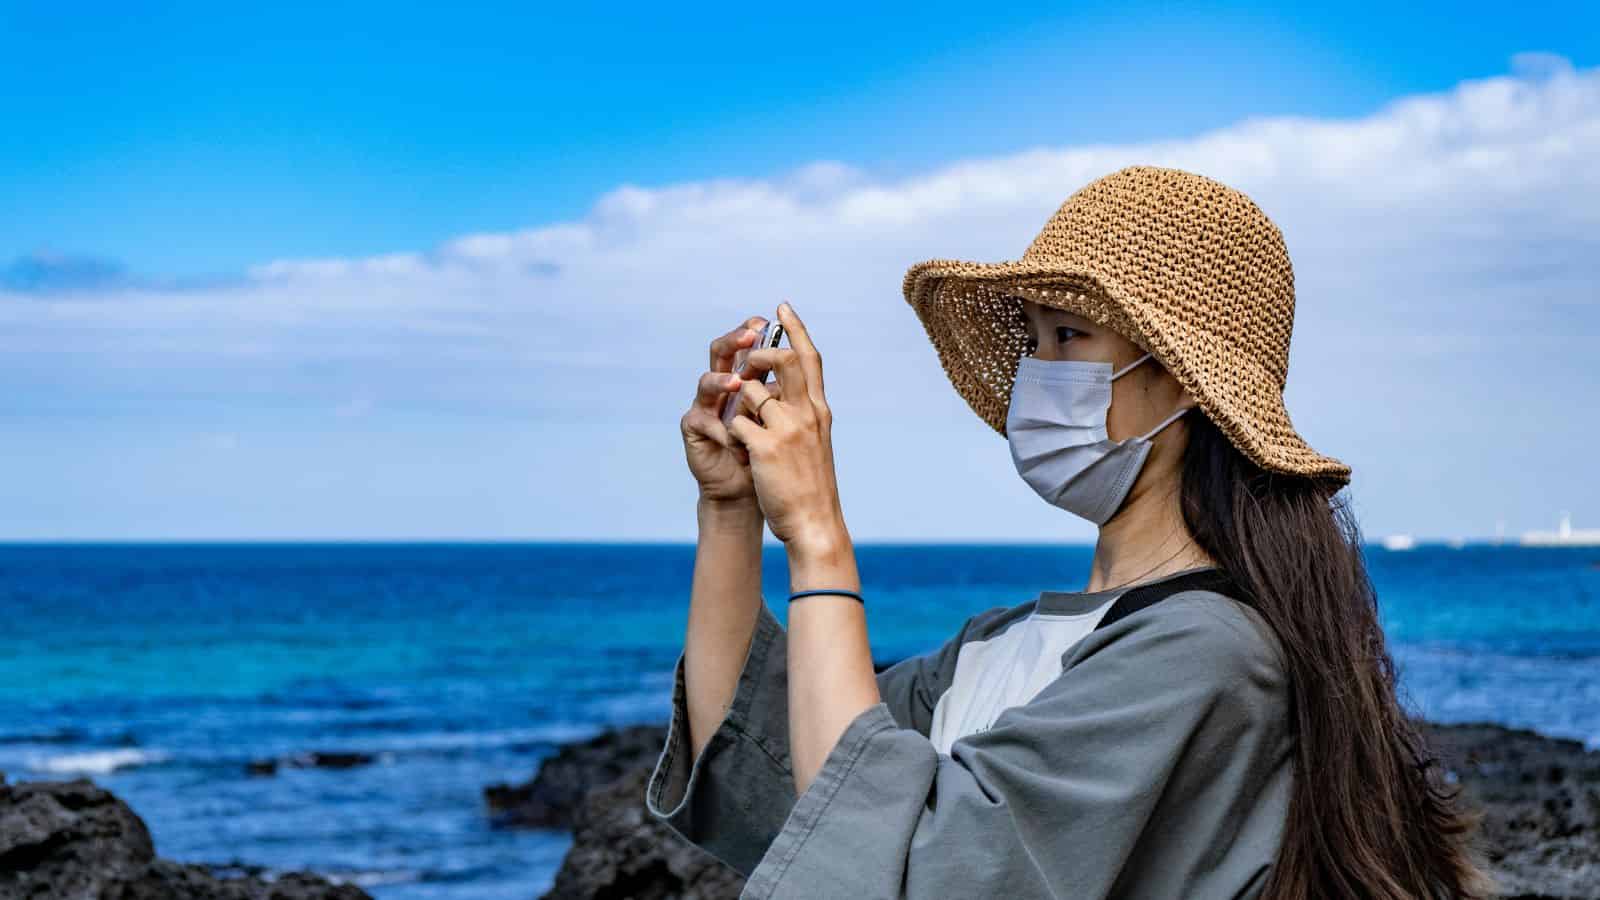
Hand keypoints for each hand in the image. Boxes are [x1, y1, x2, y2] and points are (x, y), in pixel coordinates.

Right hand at [681, 314, 778, 503]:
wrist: (750, 489)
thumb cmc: (770, 451)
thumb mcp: (785, 417)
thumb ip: (788, 389)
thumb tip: (799, 359)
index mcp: (747, 376)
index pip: (748, 343)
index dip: (757, 328)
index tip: (774, 317)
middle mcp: (724, 385)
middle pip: (722, 351)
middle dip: (735, 341)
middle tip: (750, 336)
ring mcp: (707, 404)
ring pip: (707, 382)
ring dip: (723, 381)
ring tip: (738, 384)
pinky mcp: (694, 429)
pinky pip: (702, 420)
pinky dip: (720, 428)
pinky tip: (732, 437)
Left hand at [725, 302, 846, 551]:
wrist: (814, 523)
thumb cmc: (811, 486)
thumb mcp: (816, 441)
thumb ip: (804, 414)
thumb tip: (783, 392)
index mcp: (819, 410)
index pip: (810, 358)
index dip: (795, 329)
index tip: (781, 306)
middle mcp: (807, 413)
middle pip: (783, 360)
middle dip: (759, 353)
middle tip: (747, 360)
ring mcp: (787, 428)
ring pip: (751, 390)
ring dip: (740, 405)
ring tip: (748, 431)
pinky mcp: (765, 446)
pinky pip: (737, 422)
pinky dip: (732, 433)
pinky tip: (740, 452)